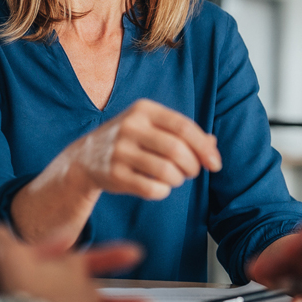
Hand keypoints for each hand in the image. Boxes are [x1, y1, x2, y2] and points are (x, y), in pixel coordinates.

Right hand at [63, 99, 221, 200]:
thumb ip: (183, 133)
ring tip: (175, 178)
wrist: (85, 158)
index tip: (215, 164)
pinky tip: (159, 187)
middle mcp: (130, 127)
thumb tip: (213, 144)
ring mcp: (119, 151)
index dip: (204, 147)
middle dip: (193, 166)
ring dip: (178, 179)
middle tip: (192, 172)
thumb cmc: (130, 140)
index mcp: (143, 109)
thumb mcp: (152, 127)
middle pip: (177, 149)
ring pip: (166, 171)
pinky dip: (163, 191)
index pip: (183, 127)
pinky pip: (151, 189)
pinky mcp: (114, 175)